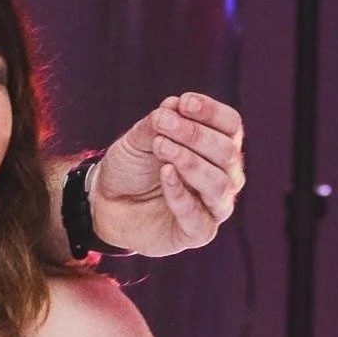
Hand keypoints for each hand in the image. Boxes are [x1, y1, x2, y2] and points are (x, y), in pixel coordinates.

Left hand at [92, 93, 244, 255]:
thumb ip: (158, 123)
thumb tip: (174, 105)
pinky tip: (165, 173)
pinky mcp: (198, 233)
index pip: (231, 126)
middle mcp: (225, 177)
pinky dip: (181, 193)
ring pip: (219, 184)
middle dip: (195, 135)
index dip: (211, 112)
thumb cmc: (132, 168)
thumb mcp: (139, 139)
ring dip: (190, 162)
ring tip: (161, 147)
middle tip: (163, 125)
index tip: (184, 103)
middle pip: (227, 152)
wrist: (106, 203)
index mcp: (217, 148)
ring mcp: (214, 207)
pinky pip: (198, 216)